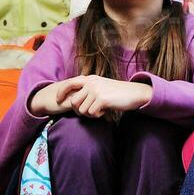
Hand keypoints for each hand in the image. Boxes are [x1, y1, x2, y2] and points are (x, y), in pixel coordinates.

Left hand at [33, 75, 152, 118]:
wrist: (135, 93)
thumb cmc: (118, 93)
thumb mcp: (102, 86)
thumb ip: (89, 89)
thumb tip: (75, 100)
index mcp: (90, 78)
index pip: (69, 83)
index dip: (61, 92)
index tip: (58, 100)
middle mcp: (91, 83)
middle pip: (73, 101)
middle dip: (79, 110)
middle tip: (89, 112)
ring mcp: (96, 90)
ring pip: (82, 109)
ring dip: (89, 114)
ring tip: (99, 111)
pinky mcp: (101, 99)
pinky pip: (91, 113)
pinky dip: (97, 115)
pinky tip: (104, 112)